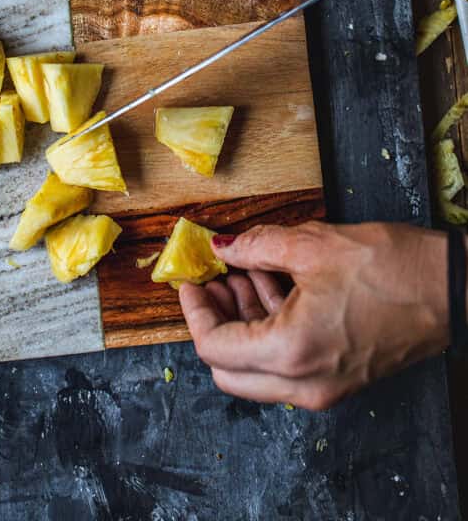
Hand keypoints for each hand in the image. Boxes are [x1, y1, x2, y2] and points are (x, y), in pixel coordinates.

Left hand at [179, 221, 449, 409]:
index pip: (214, 346)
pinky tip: (274, 284)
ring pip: (256, 369)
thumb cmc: (392, 269)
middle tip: (214, 280)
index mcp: (291, 351)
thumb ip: (256, 247)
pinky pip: (285, 364)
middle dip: (214, 321)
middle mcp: (303, 384)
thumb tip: (222, 246)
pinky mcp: (338, 380)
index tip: (190, 282)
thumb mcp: (312, 244)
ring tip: (245, 273)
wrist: (452, 291)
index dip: (194, 311)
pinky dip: (270, 329)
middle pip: (228, 369)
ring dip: (243, 323)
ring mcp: (322, 388)